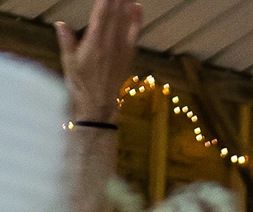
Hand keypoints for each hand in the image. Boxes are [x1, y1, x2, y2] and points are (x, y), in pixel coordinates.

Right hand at [55, 0, 140, 120]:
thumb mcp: (69, 63)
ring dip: (126, 4)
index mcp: (95, 43)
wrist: (99, 106)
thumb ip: (66, 42)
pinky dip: (136, 20)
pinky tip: (137, 7)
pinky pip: (133, 35)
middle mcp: (110, 44)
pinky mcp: (127, 56)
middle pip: (115, 14)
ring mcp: (121, 50)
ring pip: (125, 21)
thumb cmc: (81, 85)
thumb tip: (61, 25)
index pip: (101, 14)